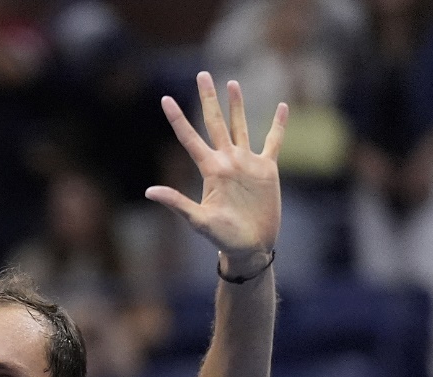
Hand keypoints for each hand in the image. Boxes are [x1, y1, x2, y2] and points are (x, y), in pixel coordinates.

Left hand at [146, 72, 286, 275]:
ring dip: (237, 105)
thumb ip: (177, 203)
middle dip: (208, 99)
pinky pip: (273, 141)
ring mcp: (246, 163)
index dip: (177, 119)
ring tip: (232, 83)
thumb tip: (149, 192)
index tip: (165, 99)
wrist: (249, 246)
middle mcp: (226, 161)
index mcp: (210, 170)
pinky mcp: (266, 169)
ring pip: (241, 126)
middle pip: (215, 123)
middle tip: (202, 74)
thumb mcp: (198, 220)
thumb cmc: (222, 237)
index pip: (190, 138)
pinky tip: (282, 106)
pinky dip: (278, 125)